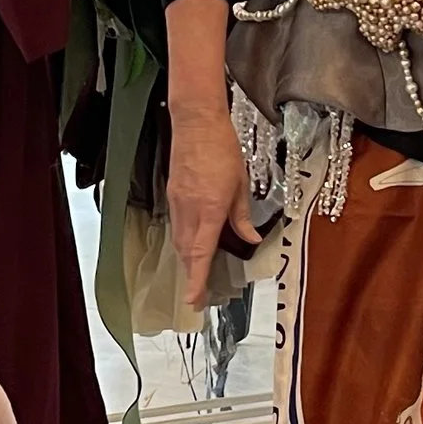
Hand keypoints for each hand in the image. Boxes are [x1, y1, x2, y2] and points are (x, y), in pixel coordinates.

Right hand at [166, 96, 258, 313]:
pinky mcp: (172, 194)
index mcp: (211, 208)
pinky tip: (192, 245)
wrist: (196, 123)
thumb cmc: (223, 148)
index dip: (197, 279)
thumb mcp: (241, 183)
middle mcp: (190, 209)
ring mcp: (178, 202)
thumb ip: (243, 216)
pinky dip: (184, 241)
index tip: (194, 300)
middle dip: (192, 276)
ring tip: (196, 276)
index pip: (201, 253)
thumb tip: (250, 239)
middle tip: (199, 296)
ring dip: (188, 260)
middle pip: (187, 252)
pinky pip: (177, 226)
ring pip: (180, 241)